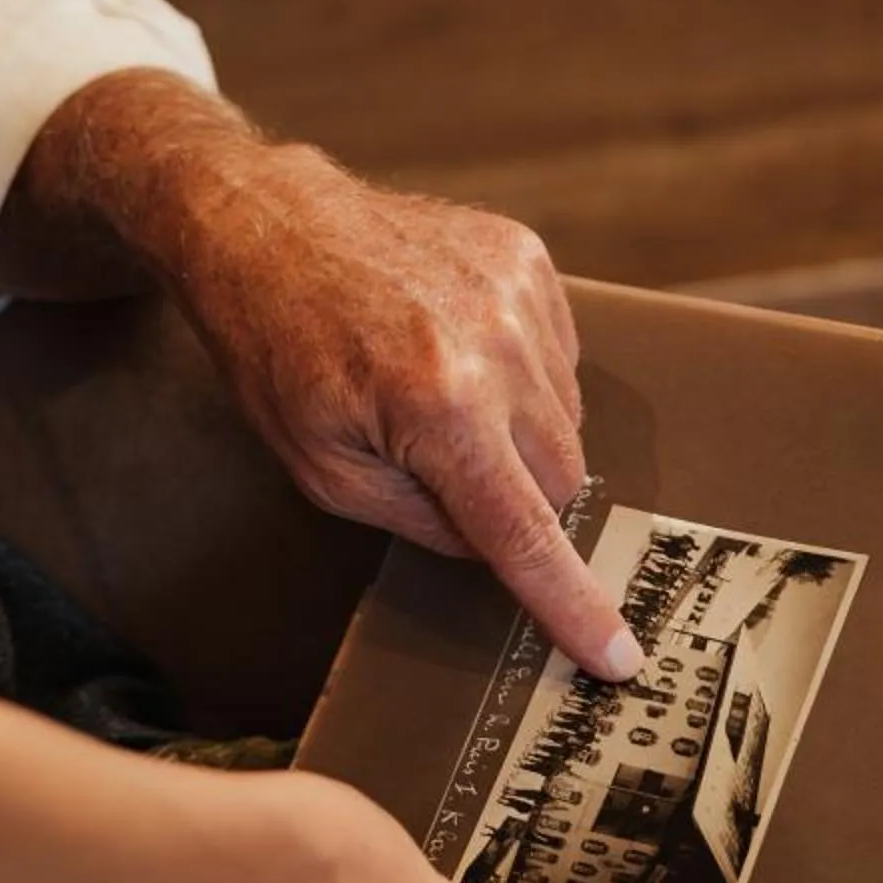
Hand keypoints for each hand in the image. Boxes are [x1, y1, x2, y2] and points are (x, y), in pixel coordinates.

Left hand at [167, 136, 641, 678]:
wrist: (265, 226)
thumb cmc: (277, 353)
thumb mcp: (324, 470)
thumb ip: (421, 521)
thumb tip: (496, 546)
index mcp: (437, 408)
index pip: (523, 533)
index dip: (571, 604)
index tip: (618, 656)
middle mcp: (493, 345)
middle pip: (561, 478)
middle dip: (515, 497)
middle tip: (441, 469)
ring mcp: (517, 290)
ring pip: (567, 416)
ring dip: (516, 430)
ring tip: (433, 390)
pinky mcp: (525, 254)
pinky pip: (560, 353)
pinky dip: (520, 372)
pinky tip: (454, 349)